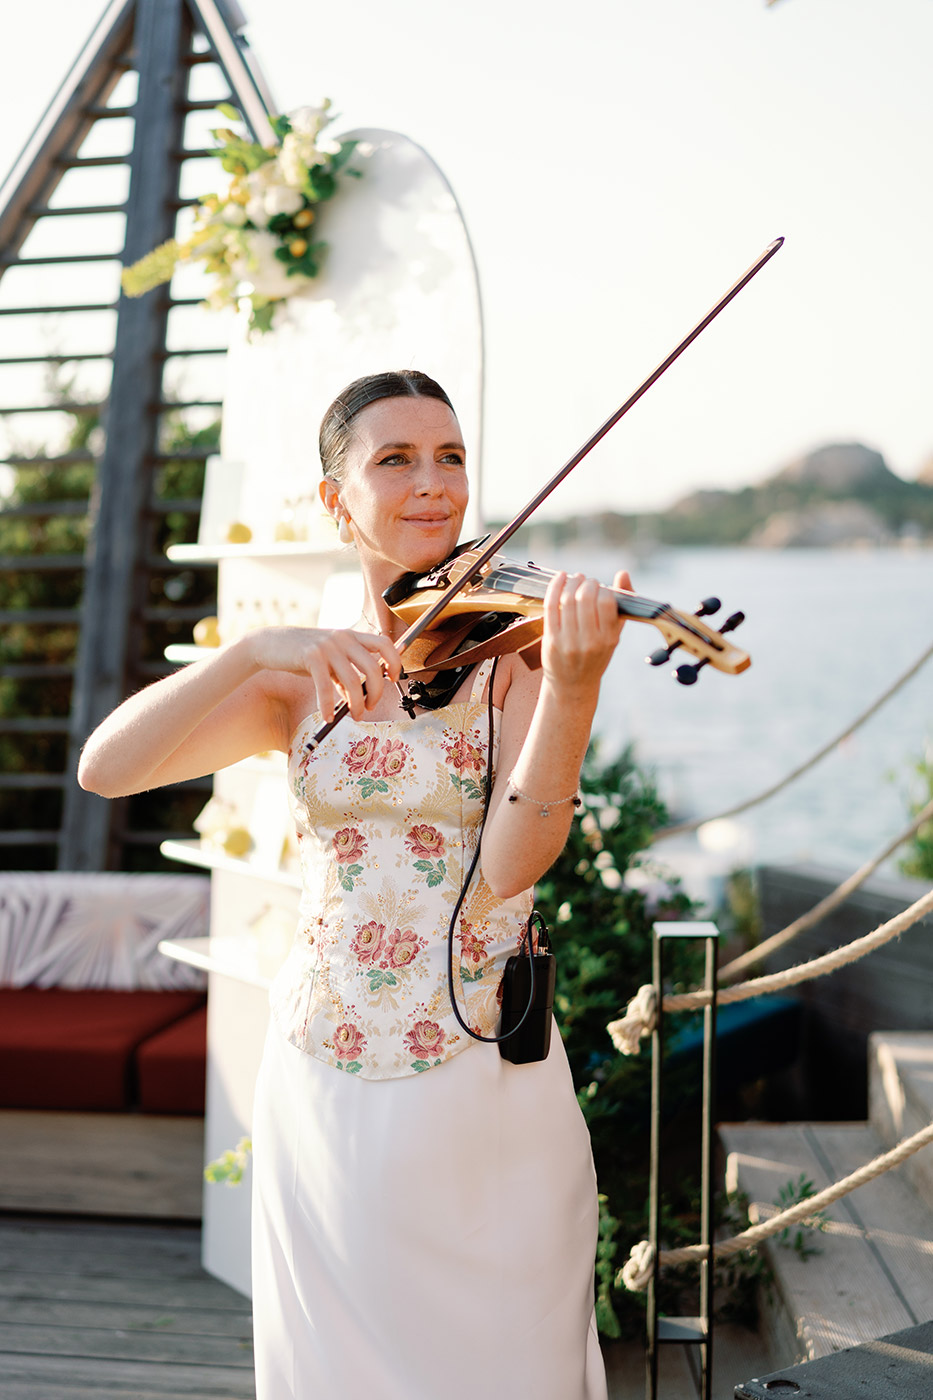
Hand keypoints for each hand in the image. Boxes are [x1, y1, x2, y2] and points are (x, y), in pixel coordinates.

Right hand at [249, 626, 402, 721]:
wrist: (270, 644)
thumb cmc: (302, 653)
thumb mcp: (329, 660)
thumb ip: (345, 674)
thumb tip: (359, 696)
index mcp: (351, 636)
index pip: (384, 643)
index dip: (395, 661)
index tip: (392, 679)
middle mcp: (343, 639)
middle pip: (374, 667)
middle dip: (376, 693)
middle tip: (370, 707)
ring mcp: (328, 647)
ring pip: (353, 681)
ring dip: (357, 704)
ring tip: (353, 715)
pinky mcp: (311, 657)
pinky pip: (327, 688)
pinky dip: (329, 706)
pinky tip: (328, 716)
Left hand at [540, 569, 632, 696]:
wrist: (573, 685)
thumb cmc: (596, 655)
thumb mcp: (614, 635)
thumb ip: (621, 604)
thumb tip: (623, 573)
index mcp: (609, 639)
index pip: (606, 602)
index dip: (603, 589)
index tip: (601, 588)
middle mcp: (589, 642)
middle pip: (585, 598)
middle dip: (587, 582)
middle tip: (587, 581)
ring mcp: (568, 641)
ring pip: (568, 600)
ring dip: (572, 582)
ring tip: (576, 579)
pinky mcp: (551, 639)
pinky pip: (551, 605)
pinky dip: (555, 587)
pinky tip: (561, 577)